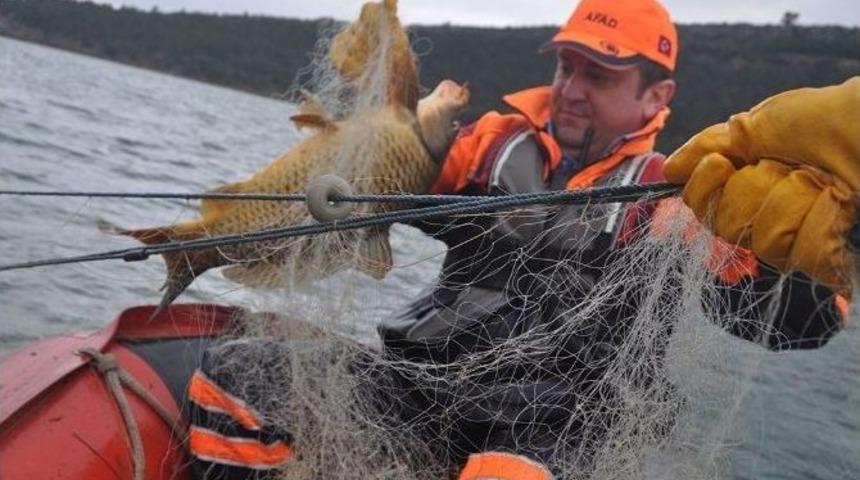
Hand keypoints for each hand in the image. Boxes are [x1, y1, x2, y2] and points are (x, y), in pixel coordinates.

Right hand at [663, 77, 859, 293]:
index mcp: (745, 178)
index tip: (722, 162)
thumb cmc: (828, 120)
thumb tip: (667, 170)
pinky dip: (816, 222)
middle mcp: (763, 209)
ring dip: (789, 201)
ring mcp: (793, 235)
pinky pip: (796, 253)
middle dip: (752, 190)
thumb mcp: (758, 122)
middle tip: (783, 168)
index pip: (699, 203)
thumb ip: (708, 146)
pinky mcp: (820, 256)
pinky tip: (838, 205)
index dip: (703, 187)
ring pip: (759, 239)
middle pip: (722, 225)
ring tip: (821, 183)